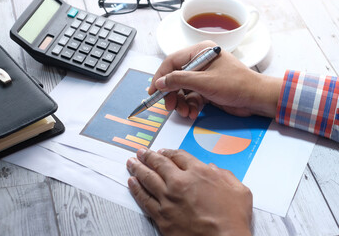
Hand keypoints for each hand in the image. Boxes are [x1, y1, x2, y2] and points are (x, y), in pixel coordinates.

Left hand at [127, 148, 252, 235]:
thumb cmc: (233, 218)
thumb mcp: (239, 190)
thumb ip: (225, 175)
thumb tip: (213, 168)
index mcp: (198, 173)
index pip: (179, 156)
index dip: (169, 152)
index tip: (163, 151)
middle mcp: (180, 182)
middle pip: (159, 164)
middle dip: (148, 156)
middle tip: (141, 152)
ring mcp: (168, 199)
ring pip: (148, 179)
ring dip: (138, 168)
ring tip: (131, 162)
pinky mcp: (162, 216)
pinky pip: (144, 199)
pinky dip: (136, 189)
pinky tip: (132, 182)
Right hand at [149, 40, 281, 118]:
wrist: (256, 99)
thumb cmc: (236, 85)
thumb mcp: (204, 82)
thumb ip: (179, 80)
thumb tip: (160, 82)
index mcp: (200, 52)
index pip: (172, 62)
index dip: (160, 76)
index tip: (153, 91)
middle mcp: (200, 62)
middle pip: (175, 77)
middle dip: (172, 94)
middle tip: (170, 106)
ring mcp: (203, 76)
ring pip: (182, 89)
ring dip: (181, 102)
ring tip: (185, 112)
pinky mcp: (207, 88)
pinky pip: (191, 97)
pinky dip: (190, 106)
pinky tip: (192, 113)